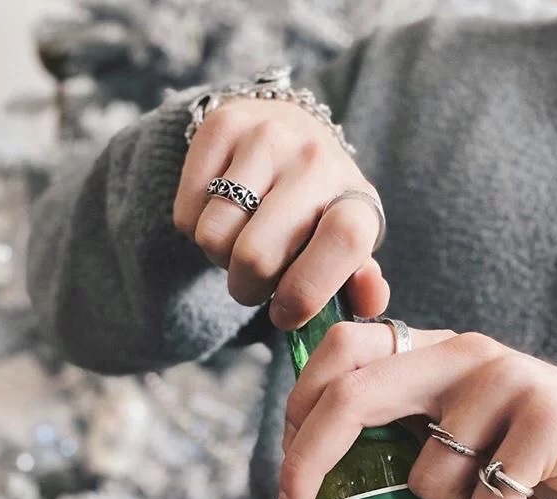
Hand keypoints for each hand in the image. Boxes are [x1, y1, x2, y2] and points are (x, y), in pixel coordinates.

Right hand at [172, 99, 388, 328]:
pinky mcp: (220, 127)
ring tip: (239, 243)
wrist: (288, 131)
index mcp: (356, 198)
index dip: (307, 291)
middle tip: (255, 282)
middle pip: (256, 256)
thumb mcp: (348, 249)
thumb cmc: (318, 211)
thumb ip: (362, 287)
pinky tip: (221, 215)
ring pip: (214, 236)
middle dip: (247, 288)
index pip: (342, 240)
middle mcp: (315, 159)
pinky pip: (187, 213)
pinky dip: (196, 229)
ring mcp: (266, 137)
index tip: (285, 314)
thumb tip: (369, 301)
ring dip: (219, 258)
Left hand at [278, 323, 556, 498]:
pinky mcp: (545, 422)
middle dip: (307, 462)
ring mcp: (505, 382)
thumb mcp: (460, 419)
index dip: (298, 406)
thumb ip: (403, 423)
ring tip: (496, 496)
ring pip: (425, 475)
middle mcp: (462, 353)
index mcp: (433, 349)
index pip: (342, 350)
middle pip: (353, 398)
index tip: (287, 469)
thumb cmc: (529, 444)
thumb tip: (319, 466)